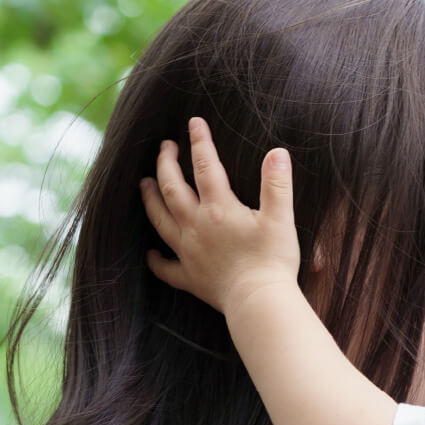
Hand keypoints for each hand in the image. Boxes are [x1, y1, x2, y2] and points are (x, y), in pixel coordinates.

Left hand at [141, 116, 299, 314]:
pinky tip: (149, 253)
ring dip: (150, 199)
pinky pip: (165, 268)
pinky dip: (155, 259)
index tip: (194, 123)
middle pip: (173, 188)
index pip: (205, 167)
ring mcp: (189, 252)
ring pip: (160, 220)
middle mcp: (196, 226)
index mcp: (219, 208)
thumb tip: (277, 152)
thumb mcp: (281, 218)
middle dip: (166, 164)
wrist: (259, 302)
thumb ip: (276, 184)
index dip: (200, 142)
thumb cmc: (272, 261)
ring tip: (144, 184)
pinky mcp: (190, 277)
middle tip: (165, 147)